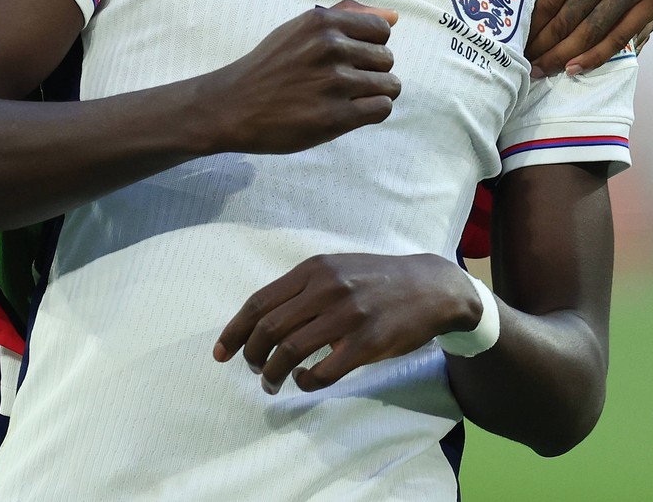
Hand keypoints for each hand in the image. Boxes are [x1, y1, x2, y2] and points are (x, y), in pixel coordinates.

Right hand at [198, 2, 400, 154]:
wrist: (232, 106)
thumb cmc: (270, 67)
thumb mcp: (300, 29)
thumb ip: (347, 16)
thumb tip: (394, 16)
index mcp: (322, 22)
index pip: (381, 30)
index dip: (370, 47)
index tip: (349, 58)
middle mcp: (330, 48)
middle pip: (387, 59)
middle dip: (371, 72)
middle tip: (341, 82)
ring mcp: (333, 83)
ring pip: (389, 85)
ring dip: (373, 94)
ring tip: (345, 98)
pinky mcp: (334, 117)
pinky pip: (382, 109)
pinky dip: (371, 112)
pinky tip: (349, 112)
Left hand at [213, 253, 479, 394]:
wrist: (431, 287)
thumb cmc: (377, 281)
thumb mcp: (337, 269)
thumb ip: (302, 288)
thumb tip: (260, 320)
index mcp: (314, 269)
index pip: (259, 302)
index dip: (235, 331)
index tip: (221, 353)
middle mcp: (327, 288)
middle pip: (270, 328)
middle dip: (253, 355)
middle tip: (254, 370)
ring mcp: (348, 315)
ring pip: (291, 351)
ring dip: (273, 373)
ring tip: (271, 382)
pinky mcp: (367, 341)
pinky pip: (323, 370)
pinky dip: (306, 381)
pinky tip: (304, 380)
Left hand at [525, 0, 652, 75]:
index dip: (533, 25)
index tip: (520, 42)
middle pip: (570, 17)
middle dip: (545, 46)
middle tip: (528, 62)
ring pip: (593, 31)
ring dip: (565, 57)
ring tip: (545, 69)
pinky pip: (620, 36)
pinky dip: (597, 56)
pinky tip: (575, 68)